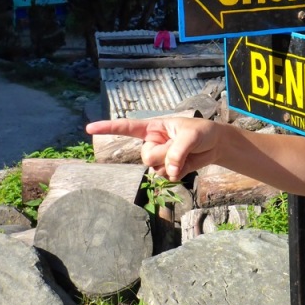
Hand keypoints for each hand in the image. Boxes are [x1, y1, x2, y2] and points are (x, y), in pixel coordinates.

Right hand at [85, 117, 220, 181]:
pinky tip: (186, 164)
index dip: (107, 128)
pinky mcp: (168, 169)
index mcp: (153, 128)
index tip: (89, 128)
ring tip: (185, 154)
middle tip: (181, 147)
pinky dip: (178, 173)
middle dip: (164, 155)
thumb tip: (169, 171)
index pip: (126, 128)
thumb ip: (177, 151)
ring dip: (173, 164)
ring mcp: (159, 157)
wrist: (215, 145)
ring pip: (156, 169)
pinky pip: (166, 177)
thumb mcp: (191, 136)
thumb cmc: (202, 132)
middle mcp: (152, 143)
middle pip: (147, 156)